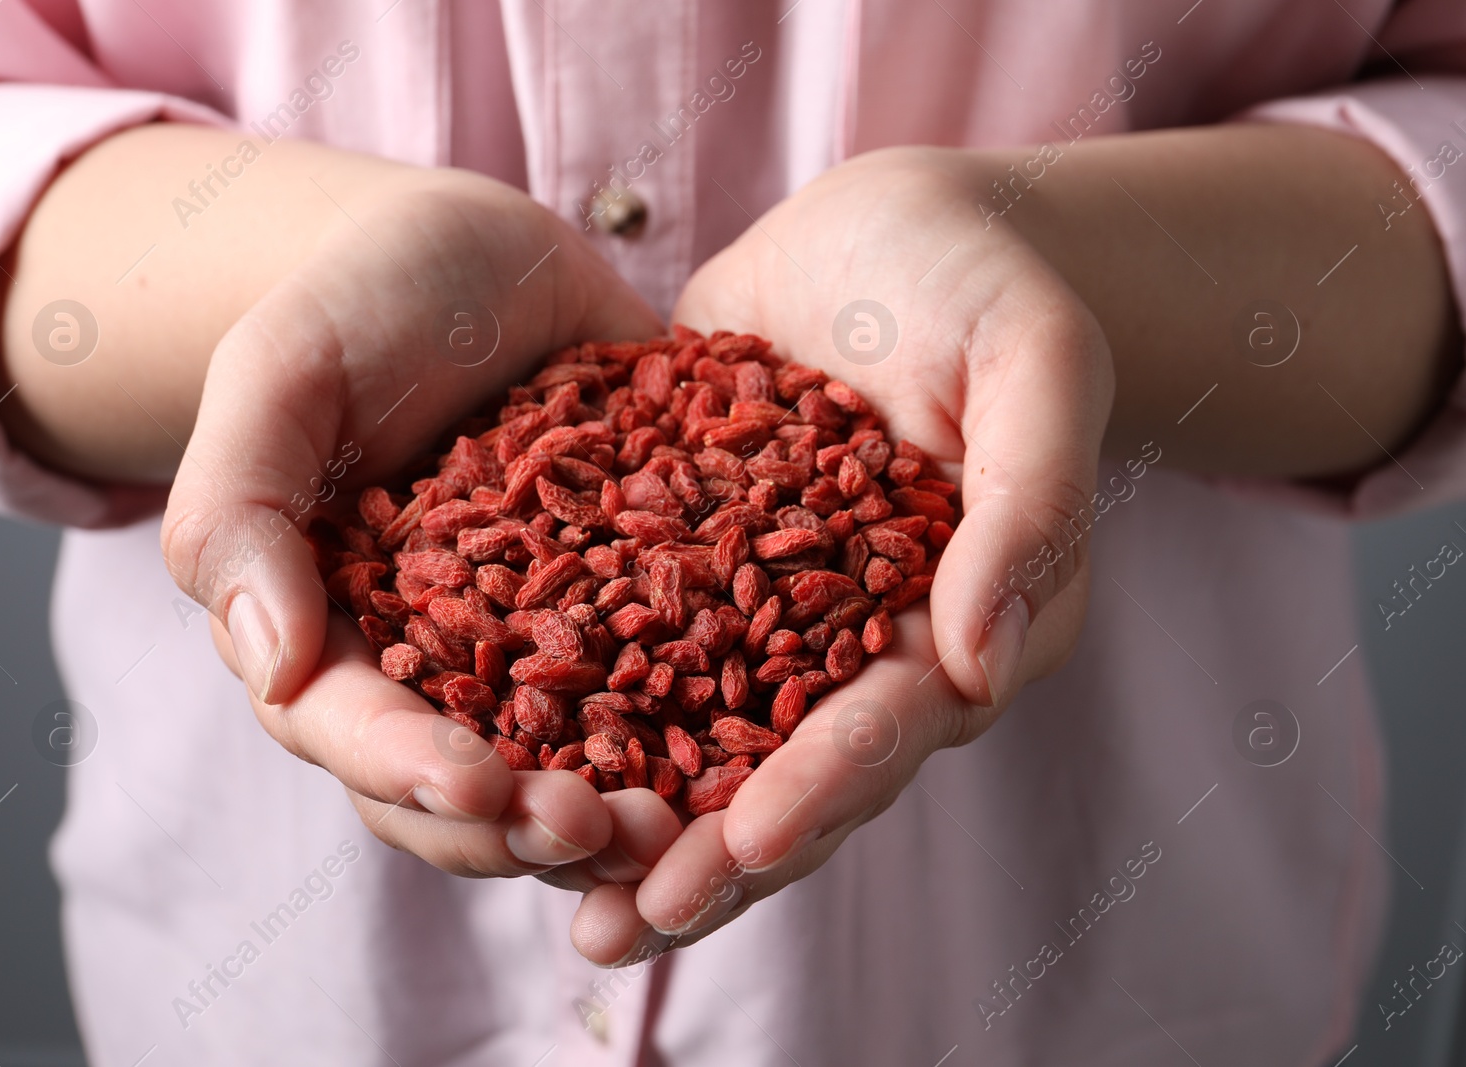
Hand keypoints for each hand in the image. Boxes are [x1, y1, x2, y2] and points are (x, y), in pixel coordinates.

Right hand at [160, 168, 677, 875]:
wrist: (484, 253)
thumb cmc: (359, 298)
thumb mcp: (281, 373)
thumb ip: (240, 510)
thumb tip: (270, 665)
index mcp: (329, 634)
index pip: (356, 734)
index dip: (413, 772)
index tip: (482, 787)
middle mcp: (432, 668)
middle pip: (466, 791)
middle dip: (528, 827)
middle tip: (608, 834)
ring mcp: (536, 651)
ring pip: (566, 771)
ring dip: (619, 817)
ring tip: (683, 824)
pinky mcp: (628, 615)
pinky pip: (662, 696)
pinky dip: (699, 737)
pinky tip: (756, 755)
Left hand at [565, 145, 1114, 961]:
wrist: (887, 227)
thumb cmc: (983, 283)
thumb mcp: (1034, 365)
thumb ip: (1027, 507)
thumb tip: (981, 663)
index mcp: (965, 626)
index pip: (891, 728)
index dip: (824, 787)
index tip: (748, 840)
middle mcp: (865, 646)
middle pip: (789, 770)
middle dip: (712, 852)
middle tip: (618, 926)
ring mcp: (775, 616)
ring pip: (703, 737)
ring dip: (633, 813)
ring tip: (543, 878)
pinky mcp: (695, 568)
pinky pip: (634, 646)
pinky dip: (578, 702)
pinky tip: (493, 742)